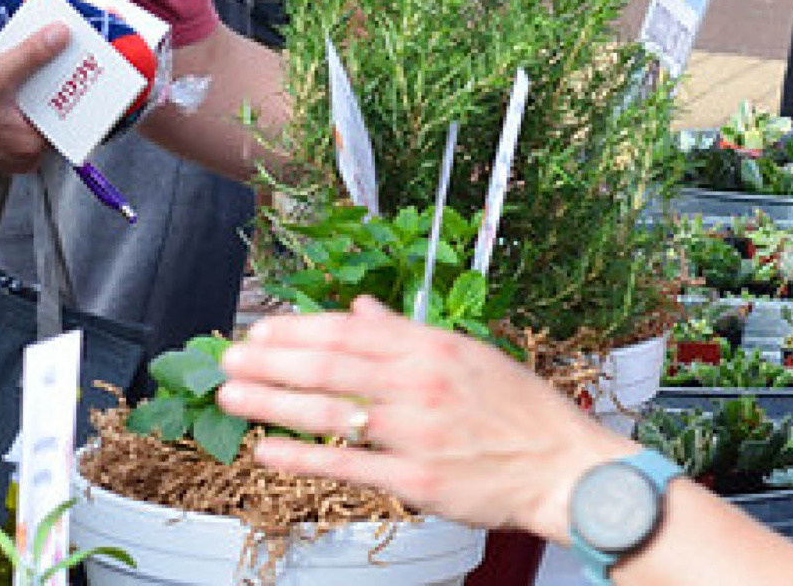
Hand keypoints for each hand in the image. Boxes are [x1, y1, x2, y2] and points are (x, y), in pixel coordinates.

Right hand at [0, 22, 68, 174]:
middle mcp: (22, 157)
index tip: (81, 67)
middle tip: (58, 58)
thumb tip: (60, 37)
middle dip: (53, 85)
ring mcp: (8, 154)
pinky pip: (17, 120)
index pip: (69, 117)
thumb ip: (31, 55)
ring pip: (33, 116)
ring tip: (34, 64)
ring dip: (34, 90)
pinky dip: (18, 100)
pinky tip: (11, 79)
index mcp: (29, 147)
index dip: (75, 89)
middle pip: (52, 115)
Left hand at [217, 298, 630, 540]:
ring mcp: (417, 433)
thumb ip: (408, 334)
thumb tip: (362, 313)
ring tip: (231, 396)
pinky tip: (266, 450)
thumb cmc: (522, 413)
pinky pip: (348, 466)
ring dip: (273, 402)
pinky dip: (303, 457)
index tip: (260, 330)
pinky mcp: (418, 480)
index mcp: (432, 348)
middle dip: (271, 361)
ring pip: (330, 412)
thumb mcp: (468, 355)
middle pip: (330, 366)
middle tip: (227, 358)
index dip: (297, 330)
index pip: (348, 332)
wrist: (566, 468)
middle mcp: (420, 385)